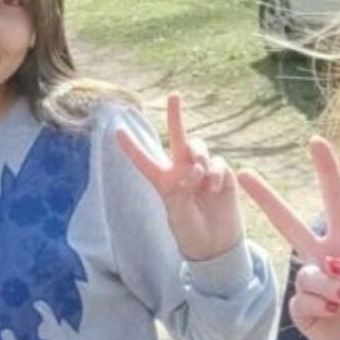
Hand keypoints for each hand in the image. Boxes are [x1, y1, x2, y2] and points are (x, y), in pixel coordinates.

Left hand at [116, 93, 243, 261]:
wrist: (217, 244)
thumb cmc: (190, 232)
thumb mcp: (177, 215)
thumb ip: (183, 189)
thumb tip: (197, 168)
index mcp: (164, 181)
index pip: (144, 160)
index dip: (130, 146)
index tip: (116, 129)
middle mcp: (182, 171)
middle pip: (177, 137)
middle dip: (175, 115)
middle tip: (174, 95)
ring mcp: (203, 171)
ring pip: (198, 147)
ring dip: (199, 155)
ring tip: (202, 173)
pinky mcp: (223, 175)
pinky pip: (218, 163)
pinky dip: (216, 173)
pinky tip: (215, 188)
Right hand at [238, 137, 339, 339]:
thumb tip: (330, 265)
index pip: (335, 201)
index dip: (327, 171)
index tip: (315, 141)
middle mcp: (322, 256)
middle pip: (287, 222)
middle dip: (265, 197)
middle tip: (242, 171)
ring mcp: (308, 280)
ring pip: (307, 274)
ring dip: (329, 287)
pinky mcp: (300, 306)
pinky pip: (302, 300)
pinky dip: (323, 308)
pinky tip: (334, 313)